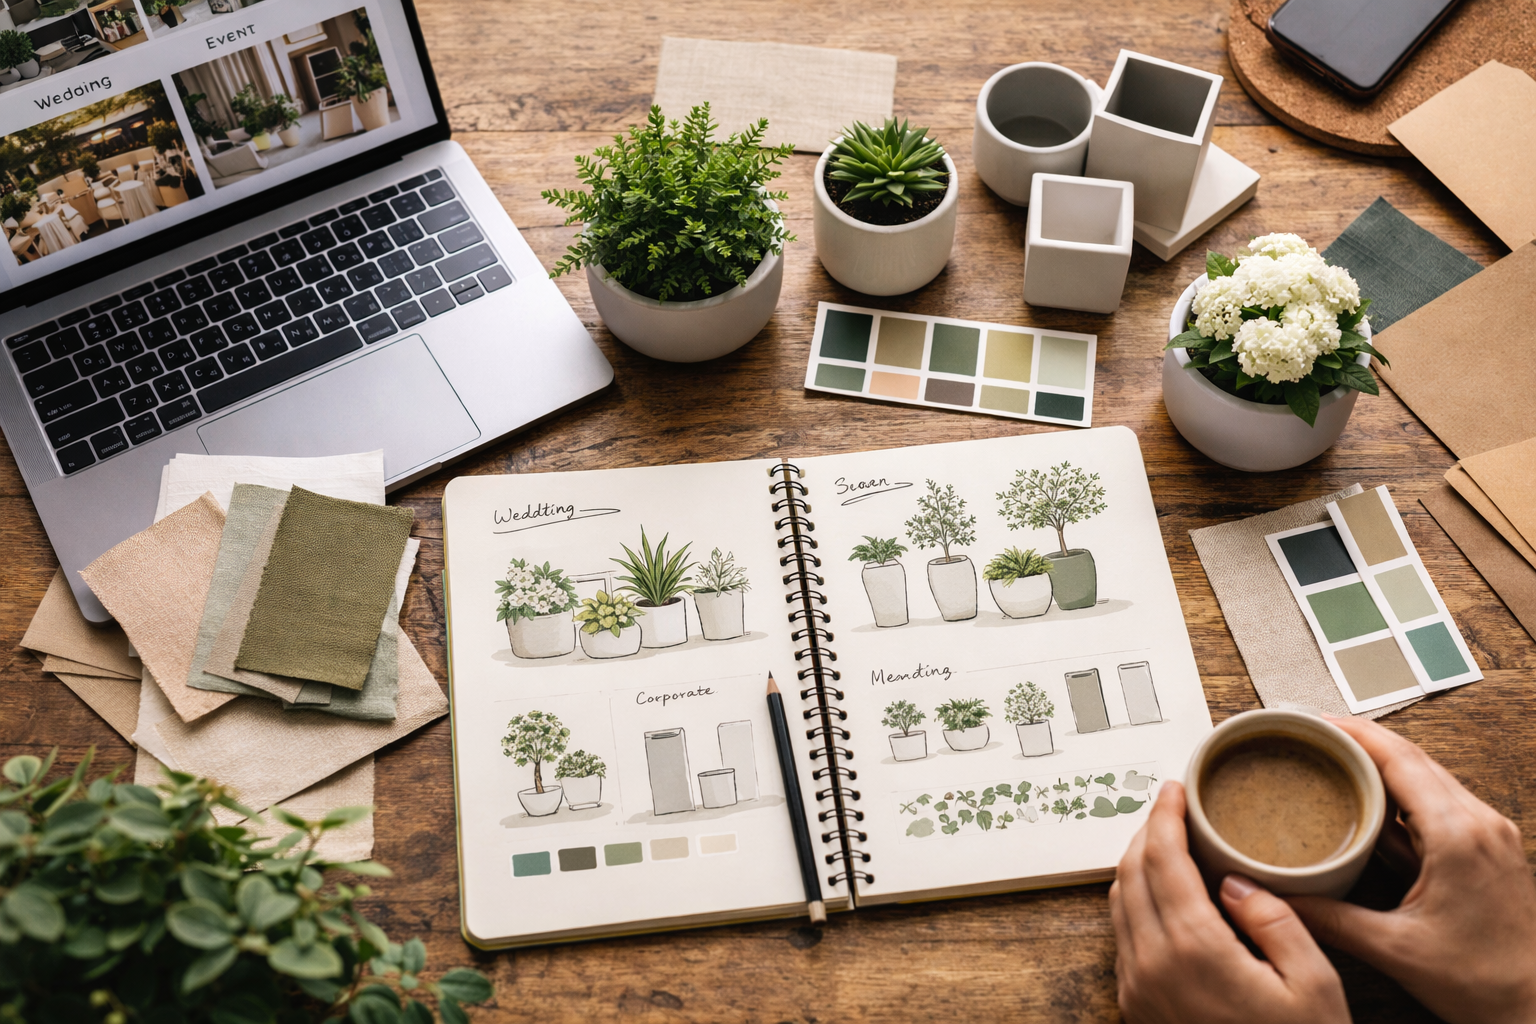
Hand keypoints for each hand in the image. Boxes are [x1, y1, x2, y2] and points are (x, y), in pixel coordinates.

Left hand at [1111, 781, 1350, 1023]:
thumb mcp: (1314, 985)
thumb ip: (1275, 919)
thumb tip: (1232, 878)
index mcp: (1194, 949)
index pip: (1161, 858)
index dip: (1165, 814)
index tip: (1175, 788)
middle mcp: (1151, 964)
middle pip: (1130, 872)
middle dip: (1147, 831)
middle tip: (1174, 808)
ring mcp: (1137, 988)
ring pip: (1119, 902)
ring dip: (1138, 864)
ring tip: (1171, 843)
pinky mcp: (1136, 1007)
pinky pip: (1124, 936)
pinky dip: (1137, 900)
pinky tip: (1167, 894)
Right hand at [1289, 717, 1535, 1023]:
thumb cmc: (1487, 984)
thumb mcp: (1395, 949)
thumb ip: (1330, 919)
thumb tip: (1275, 897)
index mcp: (1459, 836)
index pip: (1399, 758)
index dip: (1352, 732)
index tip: (1312, 722)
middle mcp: (1481, 824)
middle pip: (1413, 758)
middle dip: (1360, 742)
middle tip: (1311, 738)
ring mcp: (1489, 836)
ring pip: (1428, 779)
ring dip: (1381, 767)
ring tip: (1332, 765)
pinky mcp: (1489, 852)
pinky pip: (1440, 806)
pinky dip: (1401, 797)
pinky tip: (1370, 809)